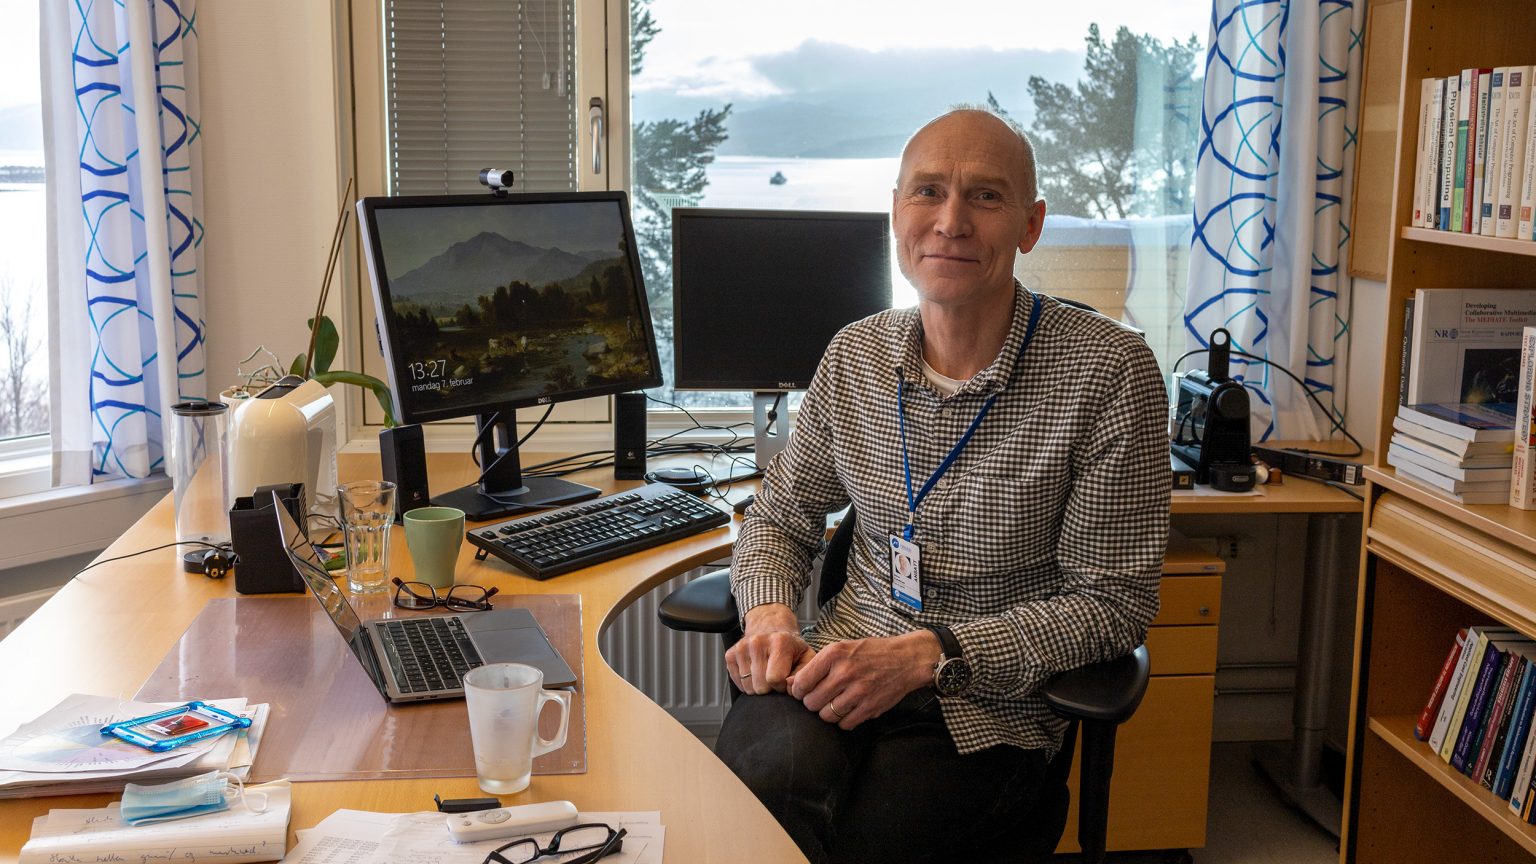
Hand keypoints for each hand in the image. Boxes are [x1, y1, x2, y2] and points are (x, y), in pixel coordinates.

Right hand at [725, 604, 815, 694]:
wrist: (769, 625)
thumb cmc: (789, 646)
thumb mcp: (806, 656)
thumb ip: (804, 674)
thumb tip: (789, 687)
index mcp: (779, 642)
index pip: (775, 679)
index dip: (782, 686)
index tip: (785, 678)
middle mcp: (757, 642)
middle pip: (760, 686)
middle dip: (770, 688)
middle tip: (775, 676)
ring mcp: (741, 647)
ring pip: (748, 687)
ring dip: (758, 686)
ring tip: (765, 673)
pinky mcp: (730, 654)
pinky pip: (737, 683)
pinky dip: (747, 683)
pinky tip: (755, 672)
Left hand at [788, 630, 940, 729]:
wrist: (906, 659)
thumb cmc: (871, 653)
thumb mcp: (841, 649)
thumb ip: (816, 666)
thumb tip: (789, 684)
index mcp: (834, 654)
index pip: (801, 682)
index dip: (799, 691)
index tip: (804, 691)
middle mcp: (844, 673)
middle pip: (811, 702)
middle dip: (813, 703)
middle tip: (821, 698)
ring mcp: (858, 692)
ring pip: (826, 716)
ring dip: (828, 713)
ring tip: (835, 703)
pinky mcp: (870, 707)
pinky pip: (844, 724)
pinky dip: (844, 720)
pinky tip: (849, 709)